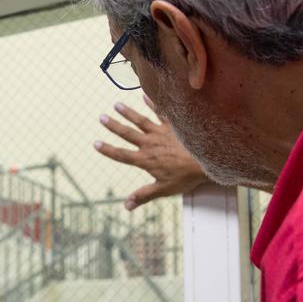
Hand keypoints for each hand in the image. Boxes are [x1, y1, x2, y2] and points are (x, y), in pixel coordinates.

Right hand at [94, 96, 208, 208]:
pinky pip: (161, 112)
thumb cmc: (186, 177)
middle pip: (127, 133)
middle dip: (113, 126)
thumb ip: (144, 195)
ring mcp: (161, 132)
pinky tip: (144, 95)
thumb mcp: (163, 189)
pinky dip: (152, 103)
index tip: (95, 143)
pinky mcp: (173, 125)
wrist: (206, 160)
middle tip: (101, 117)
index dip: (107, 150)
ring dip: (128, 112)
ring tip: (117, 105)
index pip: (121, 155)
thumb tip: (126, 206)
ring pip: (140, 120)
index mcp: (145, 159)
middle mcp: (149, 143)